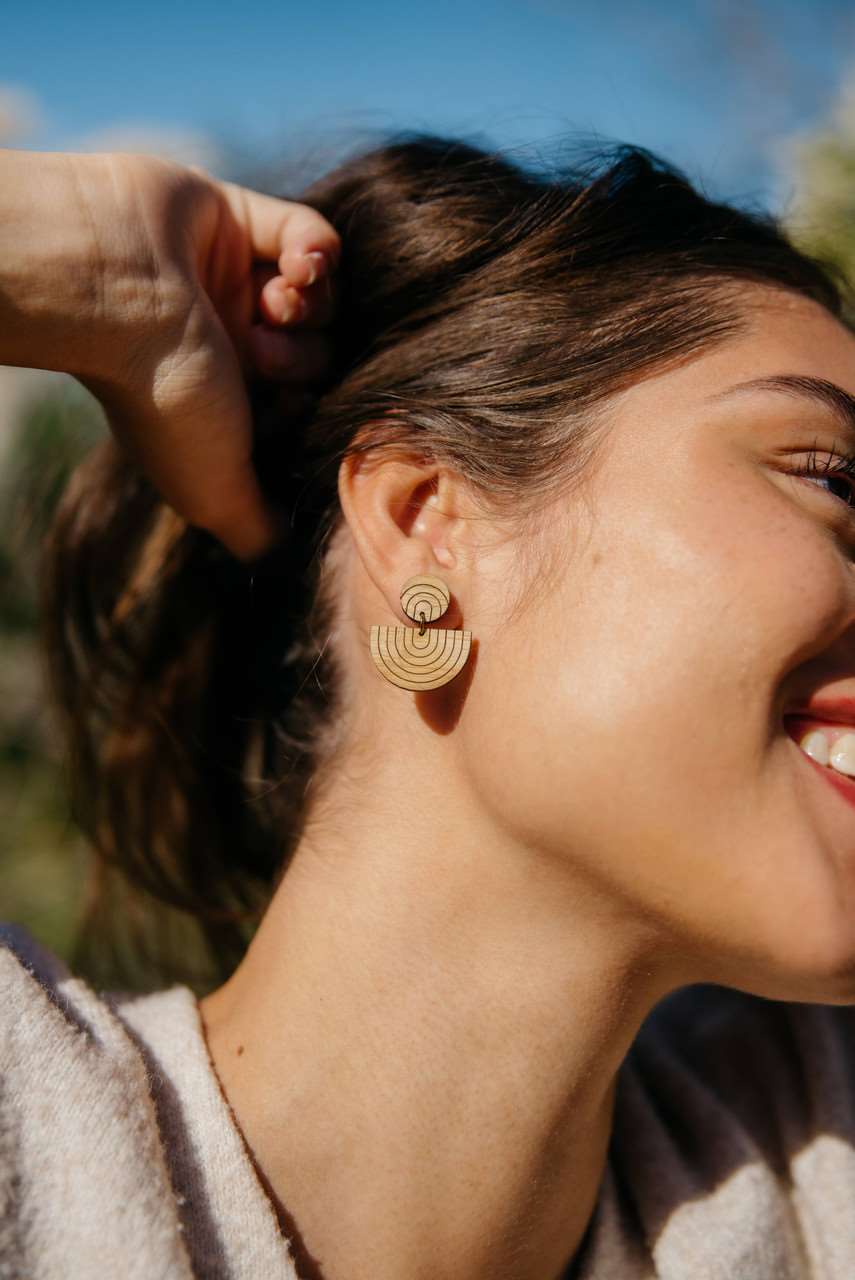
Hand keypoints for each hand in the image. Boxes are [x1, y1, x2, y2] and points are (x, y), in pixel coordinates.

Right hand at [1, 149, 340, 560]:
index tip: (285, 409)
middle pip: (324, 354)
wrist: (114, 285)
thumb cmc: (163, 392)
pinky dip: (318, 251)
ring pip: (325, 300)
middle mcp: (233, 344)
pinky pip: (316, 237)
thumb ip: (253, 529)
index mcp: (225, 401)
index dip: (310, 408)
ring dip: (312, 305)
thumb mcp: (214, 490)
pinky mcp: (243, 220)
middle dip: (307, 357)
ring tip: (275, 303)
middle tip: (264, 352)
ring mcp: (238, 281)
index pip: (307, 405)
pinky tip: (297, 266)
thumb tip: (285, 558)